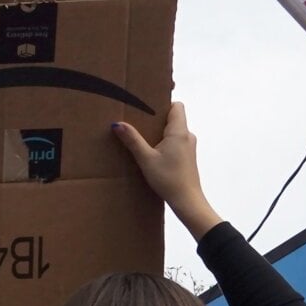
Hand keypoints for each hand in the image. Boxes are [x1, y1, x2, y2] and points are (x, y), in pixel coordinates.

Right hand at [113, 103, 221, 238]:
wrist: (187, 201)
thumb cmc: (168, 178)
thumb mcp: (146, 159)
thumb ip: (132, 140)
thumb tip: (117, 124)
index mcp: (179, 131)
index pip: (177, 106)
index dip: (163, 105)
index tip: (147, 109)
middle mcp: (187, 136)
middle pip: (173, 118)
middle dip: (156, 119)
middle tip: (138, 123)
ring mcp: (189, 147)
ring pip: (174, 131)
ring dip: (159, 133)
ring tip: (142, 139)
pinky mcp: (187, 157)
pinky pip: (175, 142)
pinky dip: (164, 143)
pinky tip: (152, 153)